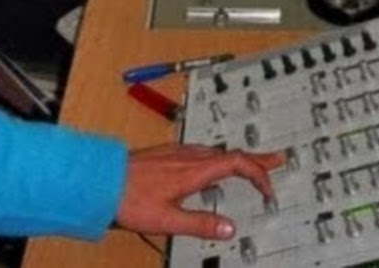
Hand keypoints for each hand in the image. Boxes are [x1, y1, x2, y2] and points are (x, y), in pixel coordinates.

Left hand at [114, 142, 284, 239]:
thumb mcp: (168, 220)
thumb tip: (230, 228)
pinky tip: (212, 165)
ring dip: (237, 157)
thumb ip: (200, 224)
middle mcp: (186, 156)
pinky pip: (200, 151)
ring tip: (251, 164)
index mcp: (192, 170)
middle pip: (228, 152)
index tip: (269, 190)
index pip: (235, 162)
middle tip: (277, 160)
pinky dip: (217, 157)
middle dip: (255, 158)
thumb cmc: (130, 200)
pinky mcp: (165, 154)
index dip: (258, 173)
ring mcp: (175, 152)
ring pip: (214, 151)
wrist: (100, 181)